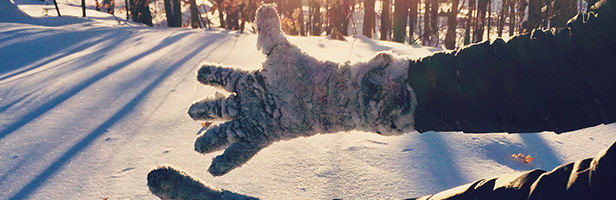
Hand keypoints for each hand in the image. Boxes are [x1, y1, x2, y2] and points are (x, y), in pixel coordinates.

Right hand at [189, 4, 415, 175]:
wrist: (325, 96)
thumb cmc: (304, 71)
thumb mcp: (280, 51)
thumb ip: (268, 32)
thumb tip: (264, 7)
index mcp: (249, 79)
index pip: (222, 77)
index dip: (210, 75)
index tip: (201, 74)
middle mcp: (249, 101)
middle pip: (219, 107)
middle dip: (204, 111)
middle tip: (192, 113)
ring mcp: (254, 120)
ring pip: (226, 132)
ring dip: (211, 139)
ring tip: (198, 146)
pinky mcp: (263, 136)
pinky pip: (240, 151)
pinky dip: (226, 162)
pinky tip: (214, 171)